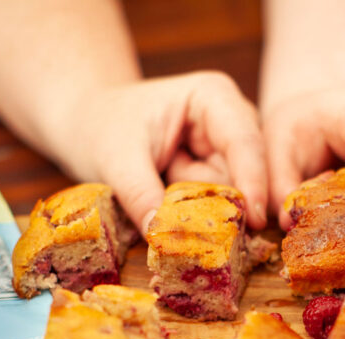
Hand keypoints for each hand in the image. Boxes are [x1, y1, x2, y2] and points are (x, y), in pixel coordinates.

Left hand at [47, 71, 267, 231]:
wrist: (89, 127)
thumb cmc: (102, 128)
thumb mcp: (116, 159)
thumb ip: (141, 195)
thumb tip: (163, 236)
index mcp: (214, 96)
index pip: (244, 141)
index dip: (253, 180)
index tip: (254, 219)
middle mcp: (232, 121)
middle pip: (249, 172)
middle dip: (228, 203)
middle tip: (205, 226)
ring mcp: (228, 151)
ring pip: (234, 196)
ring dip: (203, 210)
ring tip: (164, 189)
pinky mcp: (219, 177)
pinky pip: (219, 208)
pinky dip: (198, 216)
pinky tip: (172, 202)